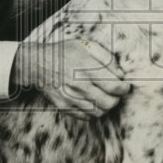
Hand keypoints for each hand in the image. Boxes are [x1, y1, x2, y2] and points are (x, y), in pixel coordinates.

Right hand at [10, 38, 131, 118]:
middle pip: (109, 102)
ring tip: (104, 97)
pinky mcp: (64, 107)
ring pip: (99, 112)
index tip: (125, 86)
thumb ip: (106, 58)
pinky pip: (86, 117)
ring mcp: (70, 98)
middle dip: (117, 98)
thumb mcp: (86, 46)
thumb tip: (120, 74)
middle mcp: (78, 85)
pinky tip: (92, 102)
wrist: (37, 64)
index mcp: (86, 67)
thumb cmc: (64, 52)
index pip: (114, 86)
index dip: (124, 88)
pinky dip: (93, 112)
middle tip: (115, 92)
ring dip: (106, 106)